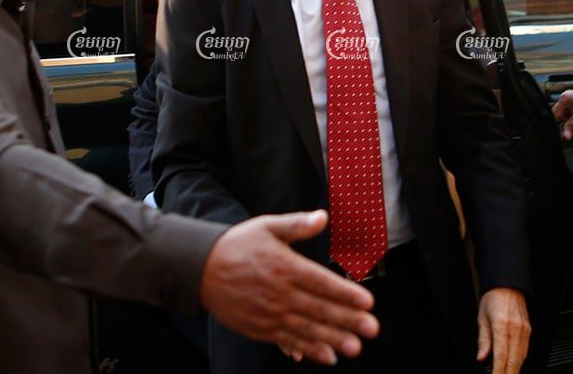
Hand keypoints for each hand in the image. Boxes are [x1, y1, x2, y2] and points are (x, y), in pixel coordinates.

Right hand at [200, 210, 378, 365]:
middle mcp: (278, 292)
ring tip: (355, 347)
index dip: (345, 294)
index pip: (321, 282)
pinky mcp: (260, 328)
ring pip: (307, 329)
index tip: (368, 302)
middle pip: (318, 309)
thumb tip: (323, 216)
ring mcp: (269, 313)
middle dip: (347, 320)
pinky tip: (327, 356)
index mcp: (284, 266)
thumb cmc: (238, 245)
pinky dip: (308, 350)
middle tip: (372, 329)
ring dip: (333, 339)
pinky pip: (288, 341)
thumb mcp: (267, 227)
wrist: (200, 269)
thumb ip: (297, 225)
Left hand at [476, 287, 529, 373]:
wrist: (507, 284)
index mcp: (502, 325)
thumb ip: (483, 340)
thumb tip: (481, 357)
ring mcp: (525, 330)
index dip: (498, 371)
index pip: (501, 356)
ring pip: (522, 357)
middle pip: (514, 360)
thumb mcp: (482, 318)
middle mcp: (516, 328)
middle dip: (508, 373)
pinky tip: (513, 365)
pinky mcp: (529, 330)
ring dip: (514, 369)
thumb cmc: (493, 298)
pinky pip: (525, 350)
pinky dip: (519, 360)